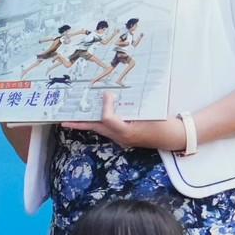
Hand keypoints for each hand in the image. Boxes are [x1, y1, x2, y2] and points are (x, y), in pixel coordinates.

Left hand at [59, 93, 179, 150]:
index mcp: (127, 131)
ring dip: (87, 123)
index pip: (107, 119)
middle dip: (79, 123)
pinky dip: (99, 122)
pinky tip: (93, 117)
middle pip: (95, 128)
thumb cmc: (162, 123)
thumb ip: (132, 103)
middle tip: (63, 120)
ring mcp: (121, 139)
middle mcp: (121, 137)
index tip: (108, 95)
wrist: (170, 137)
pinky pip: (107, 130)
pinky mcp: (122, 138)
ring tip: (71, 118)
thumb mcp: (150, 110)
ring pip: (99, 129)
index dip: (105, 106)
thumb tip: (111, 94)